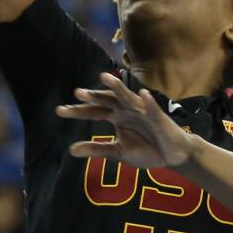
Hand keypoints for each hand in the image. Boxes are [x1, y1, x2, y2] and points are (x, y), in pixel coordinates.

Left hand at [56, 72, 194, 168]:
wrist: (173, 155)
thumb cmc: (147, 150)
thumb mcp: (118, 151)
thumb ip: (96, 149)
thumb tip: (70, 150)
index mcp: (116, 117)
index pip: (93, 111)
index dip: (78, 111)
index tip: (59, 111)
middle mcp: (126, 109)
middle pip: (106, 101)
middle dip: (93, 96)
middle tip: (77, 93)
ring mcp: (142, 111)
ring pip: (128, 96)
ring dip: (117, 87)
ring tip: (104, 77)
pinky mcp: (159, 117)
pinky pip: (153, 109)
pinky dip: (148, 102)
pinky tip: (143, 94)